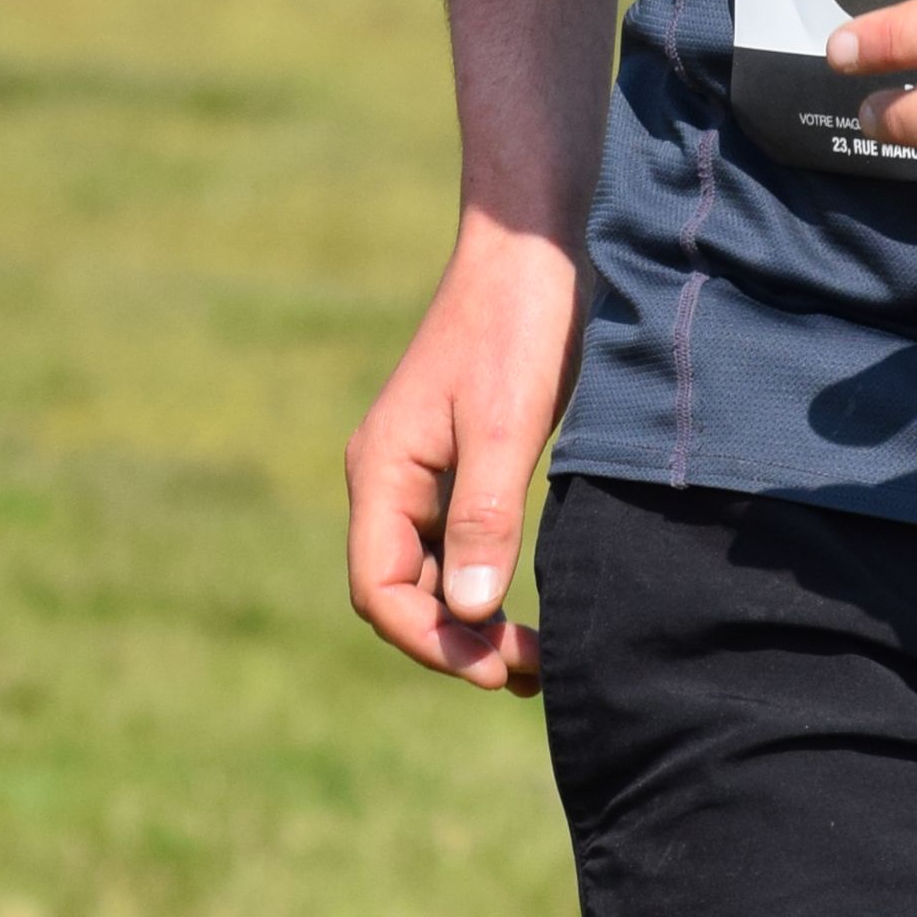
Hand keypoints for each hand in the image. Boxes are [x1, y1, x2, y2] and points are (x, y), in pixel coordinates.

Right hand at [345, 213, 583, 691]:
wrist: (535, 245)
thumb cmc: (520, 322)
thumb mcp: (508, 422)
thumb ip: (487, 515)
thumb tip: (473, 613)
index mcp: (383, 472)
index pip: (381, 592)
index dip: (433, 645)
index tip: (500, 668)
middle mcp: (389, 478)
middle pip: (401, 593)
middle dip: (455, 644)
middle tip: (532, 670)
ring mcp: (420, 470)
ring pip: (429, 574)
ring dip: (471, 622)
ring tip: (534, 657)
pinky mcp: (457, 459)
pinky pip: (454, 543)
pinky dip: (484, 583)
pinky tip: (527, 603)